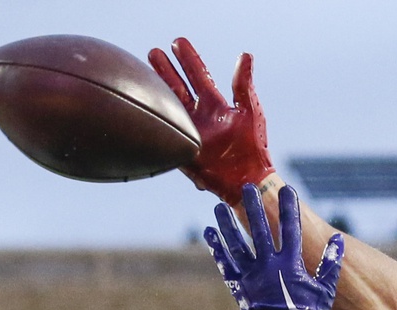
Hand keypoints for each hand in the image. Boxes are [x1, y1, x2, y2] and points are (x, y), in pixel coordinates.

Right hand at [148, 37, 273, 200]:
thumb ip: (243, 85)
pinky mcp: (180, 147)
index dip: (188, 59)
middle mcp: (199, 114)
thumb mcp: (249, 110)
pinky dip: (155, 117)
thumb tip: (245, 55)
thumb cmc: (253, 146)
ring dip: (157, 87)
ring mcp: (188, 130)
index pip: (198, 75)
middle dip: (166, 70)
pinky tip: (144, 103)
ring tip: (144, 70)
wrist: (245, 179)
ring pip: (168, 104)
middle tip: (153, 52)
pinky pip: (165, 129)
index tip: (177, 42)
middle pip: (178, 86)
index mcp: (215, 104)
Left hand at [207, 185, 342, 309]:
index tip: (288, 190)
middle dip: (254, 206)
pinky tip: (210, 232)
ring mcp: (251, 277)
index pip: (291, 229)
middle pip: (260, 229)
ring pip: (236, 243)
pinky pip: (225, 264)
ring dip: (227, 223)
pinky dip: (217, 248)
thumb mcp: (325, 292)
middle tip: (247, 187)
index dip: (289, 208)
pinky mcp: (239, 288)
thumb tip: (337, 240)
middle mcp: (269, 266)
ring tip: (219, 206)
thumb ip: (330, 265)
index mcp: (291, 265)